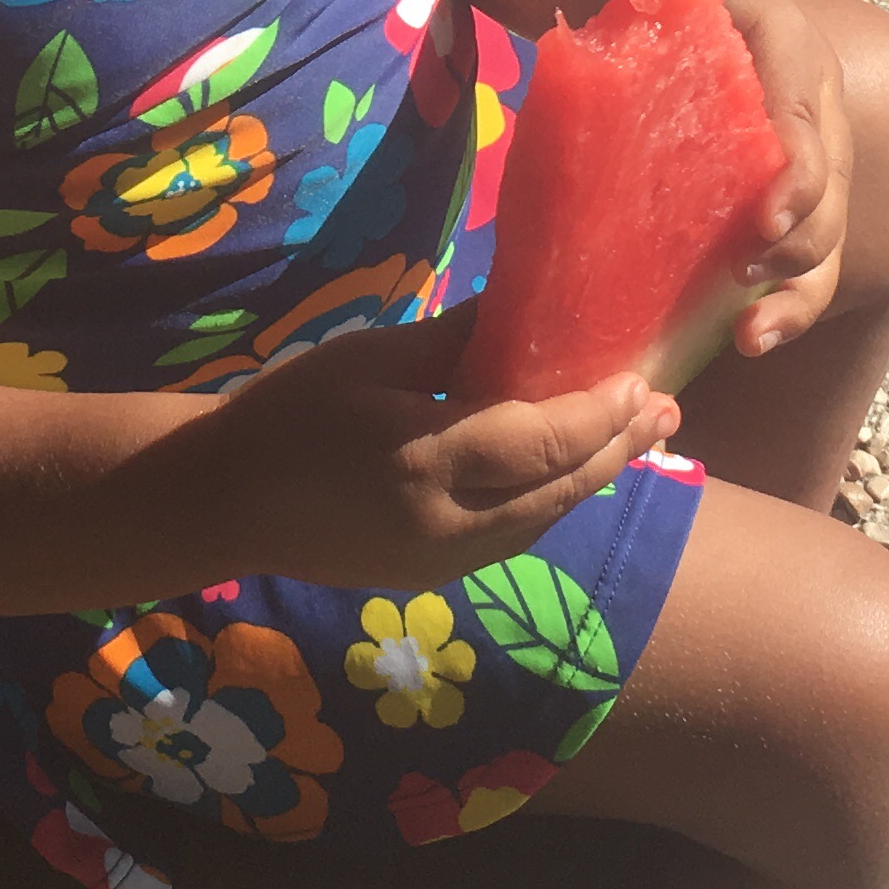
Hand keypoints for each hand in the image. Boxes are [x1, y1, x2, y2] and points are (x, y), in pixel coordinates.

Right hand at [206, 305, 677, 589]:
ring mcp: (442, 563)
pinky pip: (514, 540)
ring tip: (638, 437)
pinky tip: (570, 474)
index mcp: (427, 463)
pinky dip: (552, 504)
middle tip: (665, 408)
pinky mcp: (432, 578)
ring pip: (544, 523)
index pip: (543, 445)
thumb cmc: (288, 414)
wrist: (223, 502)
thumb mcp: (369, 360)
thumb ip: (454, 343)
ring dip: (593, 479)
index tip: (641, 381)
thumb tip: (524, 310)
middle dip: (618, 448)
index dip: (601, 416)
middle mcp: (447, 526)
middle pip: (560, 491)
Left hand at [721, 0, 851, 360]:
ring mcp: (810, 173)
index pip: (812, 133)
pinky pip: (799, 265)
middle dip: (794, 253)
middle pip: (830, 205)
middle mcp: (819, 124)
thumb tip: (608, 33)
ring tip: (750, 336)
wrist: (698, 4)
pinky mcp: (783, 209)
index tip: (763, 222)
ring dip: (795, 299)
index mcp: (799, 64)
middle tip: (741, 282)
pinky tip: (742, 337)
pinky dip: (779, 305)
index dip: (797, 184)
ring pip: (825, 248)